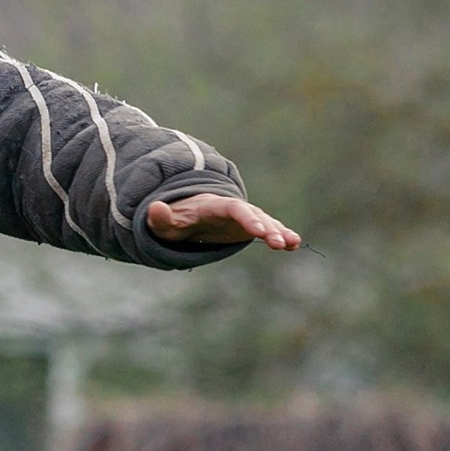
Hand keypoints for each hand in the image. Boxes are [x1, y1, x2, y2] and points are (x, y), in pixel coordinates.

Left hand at [145, 192, 301, 249]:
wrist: (189, 214)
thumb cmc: (178, 219)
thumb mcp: (165, 222)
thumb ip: (161, 218)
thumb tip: (154, 209)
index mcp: (214, 205)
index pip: (233, 209)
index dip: (247, 218)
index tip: (259, 230)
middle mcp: (234, 208)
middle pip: (254, 215)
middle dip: (267, 227)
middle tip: (278, 243)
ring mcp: (245, 217)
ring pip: (266, 222)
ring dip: (279, 232)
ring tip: (292, 244)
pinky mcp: (251, 226)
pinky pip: (269, 230)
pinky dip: (281, 235)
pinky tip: (294, 245)